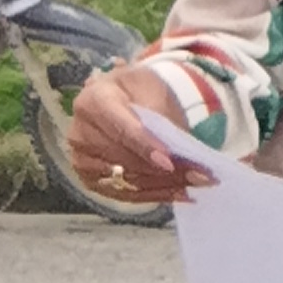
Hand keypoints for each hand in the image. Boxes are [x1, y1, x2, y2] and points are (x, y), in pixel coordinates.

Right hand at [62, 66, 203, 206]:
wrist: (124, 98)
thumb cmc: (139, 90)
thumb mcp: (152, 88)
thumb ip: (161, 117)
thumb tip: (178, 150)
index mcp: (93, 100)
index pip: (121, 128)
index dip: (145, 146)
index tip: (169, 161)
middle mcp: (80, 132)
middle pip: (126, 159)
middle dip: (165, 170)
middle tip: (201, 174)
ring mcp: (83, 160)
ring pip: (128, 180)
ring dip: (165, 185)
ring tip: (197, 183)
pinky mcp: (91, 180)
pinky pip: (126, 194)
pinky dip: (156, 194)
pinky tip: (180, 193)